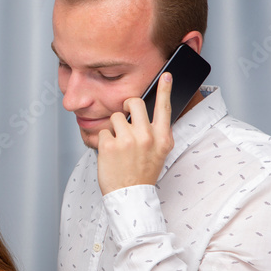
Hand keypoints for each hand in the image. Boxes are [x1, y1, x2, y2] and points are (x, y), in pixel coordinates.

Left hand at [97, 72, 174, 194]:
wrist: (130, 195)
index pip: (164, 108)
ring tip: (119, 145)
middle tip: (127, 116)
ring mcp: (127, 140)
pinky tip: (111, 153)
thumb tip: (149, 113)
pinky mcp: (109, 145)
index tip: (166, 75)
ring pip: (116, 116)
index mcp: (162, 138)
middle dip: (128, 106)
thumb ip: (157, 132)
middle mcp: (147, 137)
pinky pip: (104, 130)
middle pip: (135, 103)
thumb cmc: (143, 172)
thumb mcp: (160, 152)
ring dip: (115, 127)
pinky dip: (105, 140)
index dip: (165, 89)